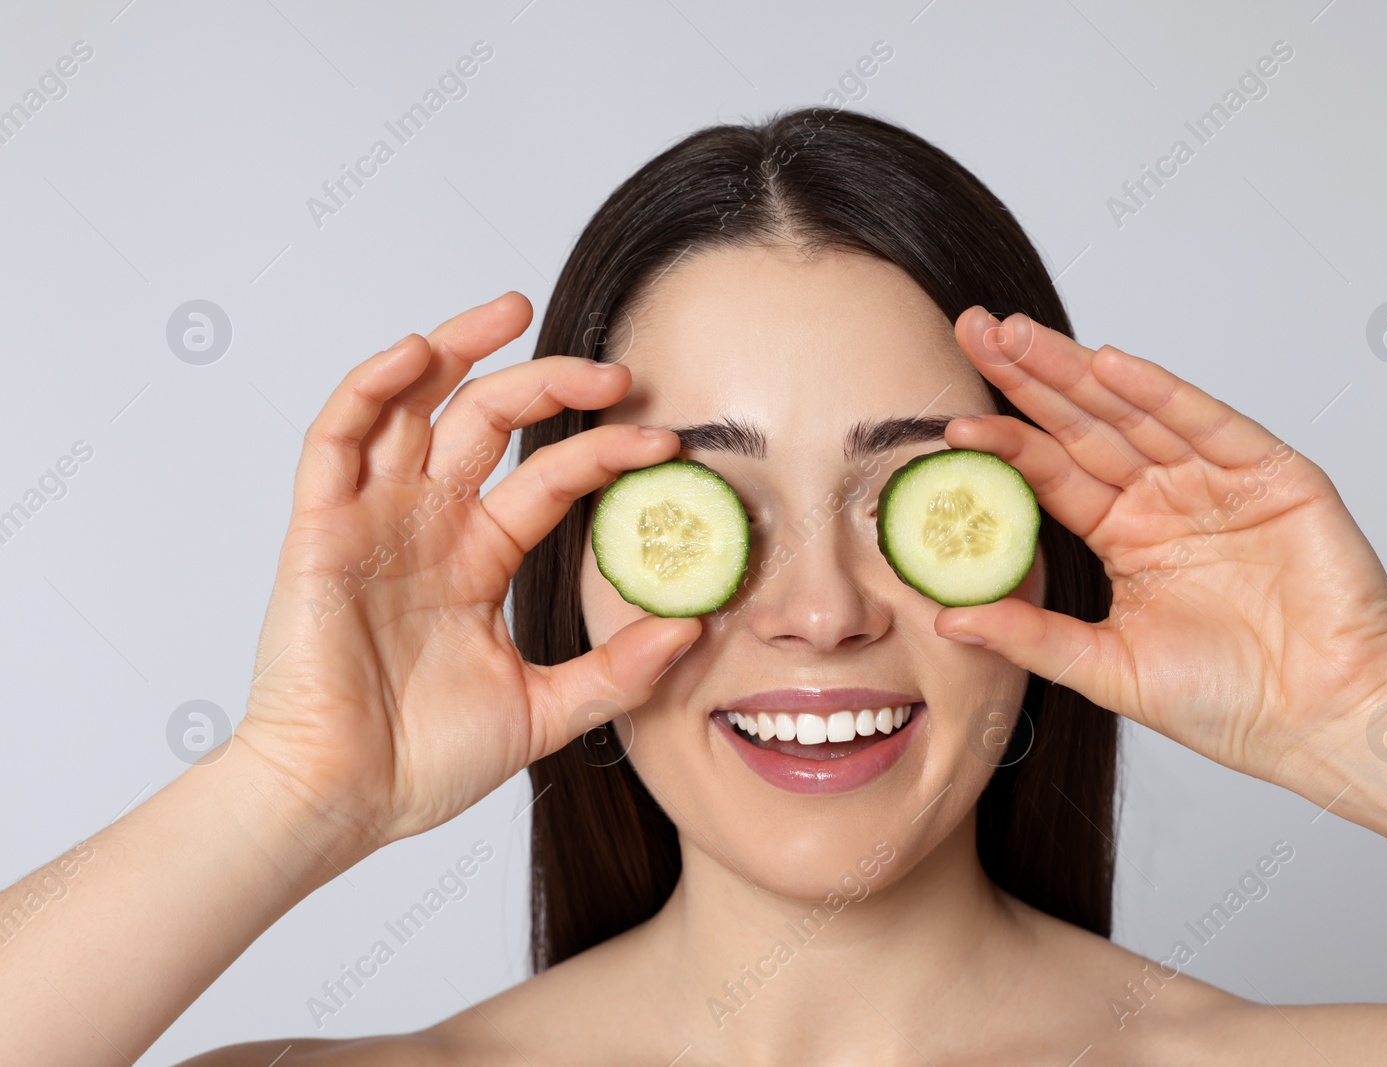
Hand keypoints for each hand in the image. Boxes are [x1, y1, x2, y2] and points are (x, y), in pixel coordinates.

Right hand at [234, 293, 698, 852]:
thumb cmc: (425, 761)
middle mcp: (427, 525)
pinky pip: (337, 440)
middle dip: (548, 383)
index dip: (601, 451)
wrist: (343, 802)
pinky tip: (416, 354)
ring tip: (512, 310)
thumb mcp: (544, 710)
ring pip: (411, 405)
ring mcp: (371, 521)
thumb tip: (694, 626)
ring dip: (454, 349)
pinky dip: (370, 389)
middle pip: (486, 421)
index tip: (661, 440)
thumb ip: (618, 670)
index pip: (547, 478)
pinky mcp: (319, 530)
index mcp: (477, 558)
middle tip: (612, 370)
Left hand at [934, 307, 1386, 791]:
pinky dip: (1162, 394)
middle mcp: (1165, 499)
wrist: (1324, 722)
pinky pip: (1208, 423)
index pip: (1052, 475)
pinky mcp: (1272, 474)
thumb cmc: (1229, 703)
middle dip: (1029, 379)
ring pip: (1135, 412)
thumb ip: (1031, 637)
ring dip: (1077, 371)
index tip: (952, 426)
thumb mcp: (1108, 670)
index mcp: (1125, 537)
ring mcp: (1217, 482)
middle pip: (1083, 427)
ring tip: (1019, 336)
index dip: (1005, 445)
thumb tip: (946, 621)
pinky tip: (1110, 365)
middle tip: (975, 332)